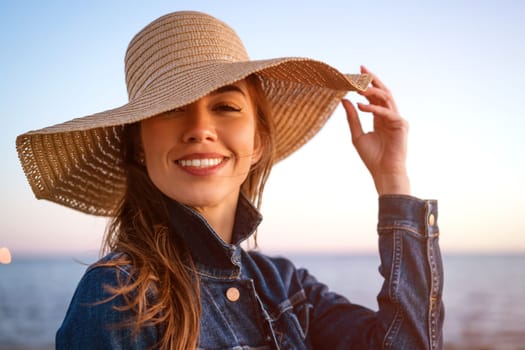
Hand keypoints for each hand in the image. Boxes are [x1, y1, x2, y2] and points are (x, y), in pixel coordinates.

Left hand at [342, 66, 409, 194]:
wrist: (383, 172)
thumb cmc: (372, 157)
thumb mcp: (357, 135)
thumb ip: (352, 118)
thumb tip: (344, 100)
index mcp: (380, 118)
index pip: (374, 96)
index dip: (366, 84)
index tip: (355, 74)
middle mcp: (389, 116)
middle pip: (382, 92)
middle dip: (372, 80)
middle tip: (361, 69)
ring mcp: (397, 119)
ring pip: (386, 98)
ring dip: (372, 91)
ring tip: (358, 87)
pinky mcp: (401, 124)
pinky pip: (387, 112)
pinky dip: (374, 108)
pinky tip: (361, 106)